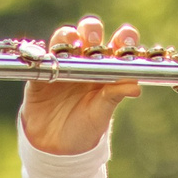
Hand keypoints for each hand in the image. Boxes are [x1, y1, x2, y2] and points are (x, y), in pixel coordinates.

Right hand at [17, 17, 142, 154]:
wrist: (56, 147)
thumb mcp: (101, 114)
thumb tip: (135, 87)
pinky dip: (45, 55)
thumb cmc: (85, 128)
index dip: (123, 37)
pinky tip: (50, 59)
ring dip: (68, 36)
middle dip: (92, 30)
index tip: (125, 40)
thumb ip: (114, 97)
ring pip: (64, 38)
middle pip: (89, 32)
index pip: (117, 44)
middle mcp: (85, 60)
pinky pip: (41, 58)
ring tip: (71, 45)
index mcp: (106, 68)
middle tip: (93, 42)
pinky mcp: (41, 72)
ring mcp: (62, 64)